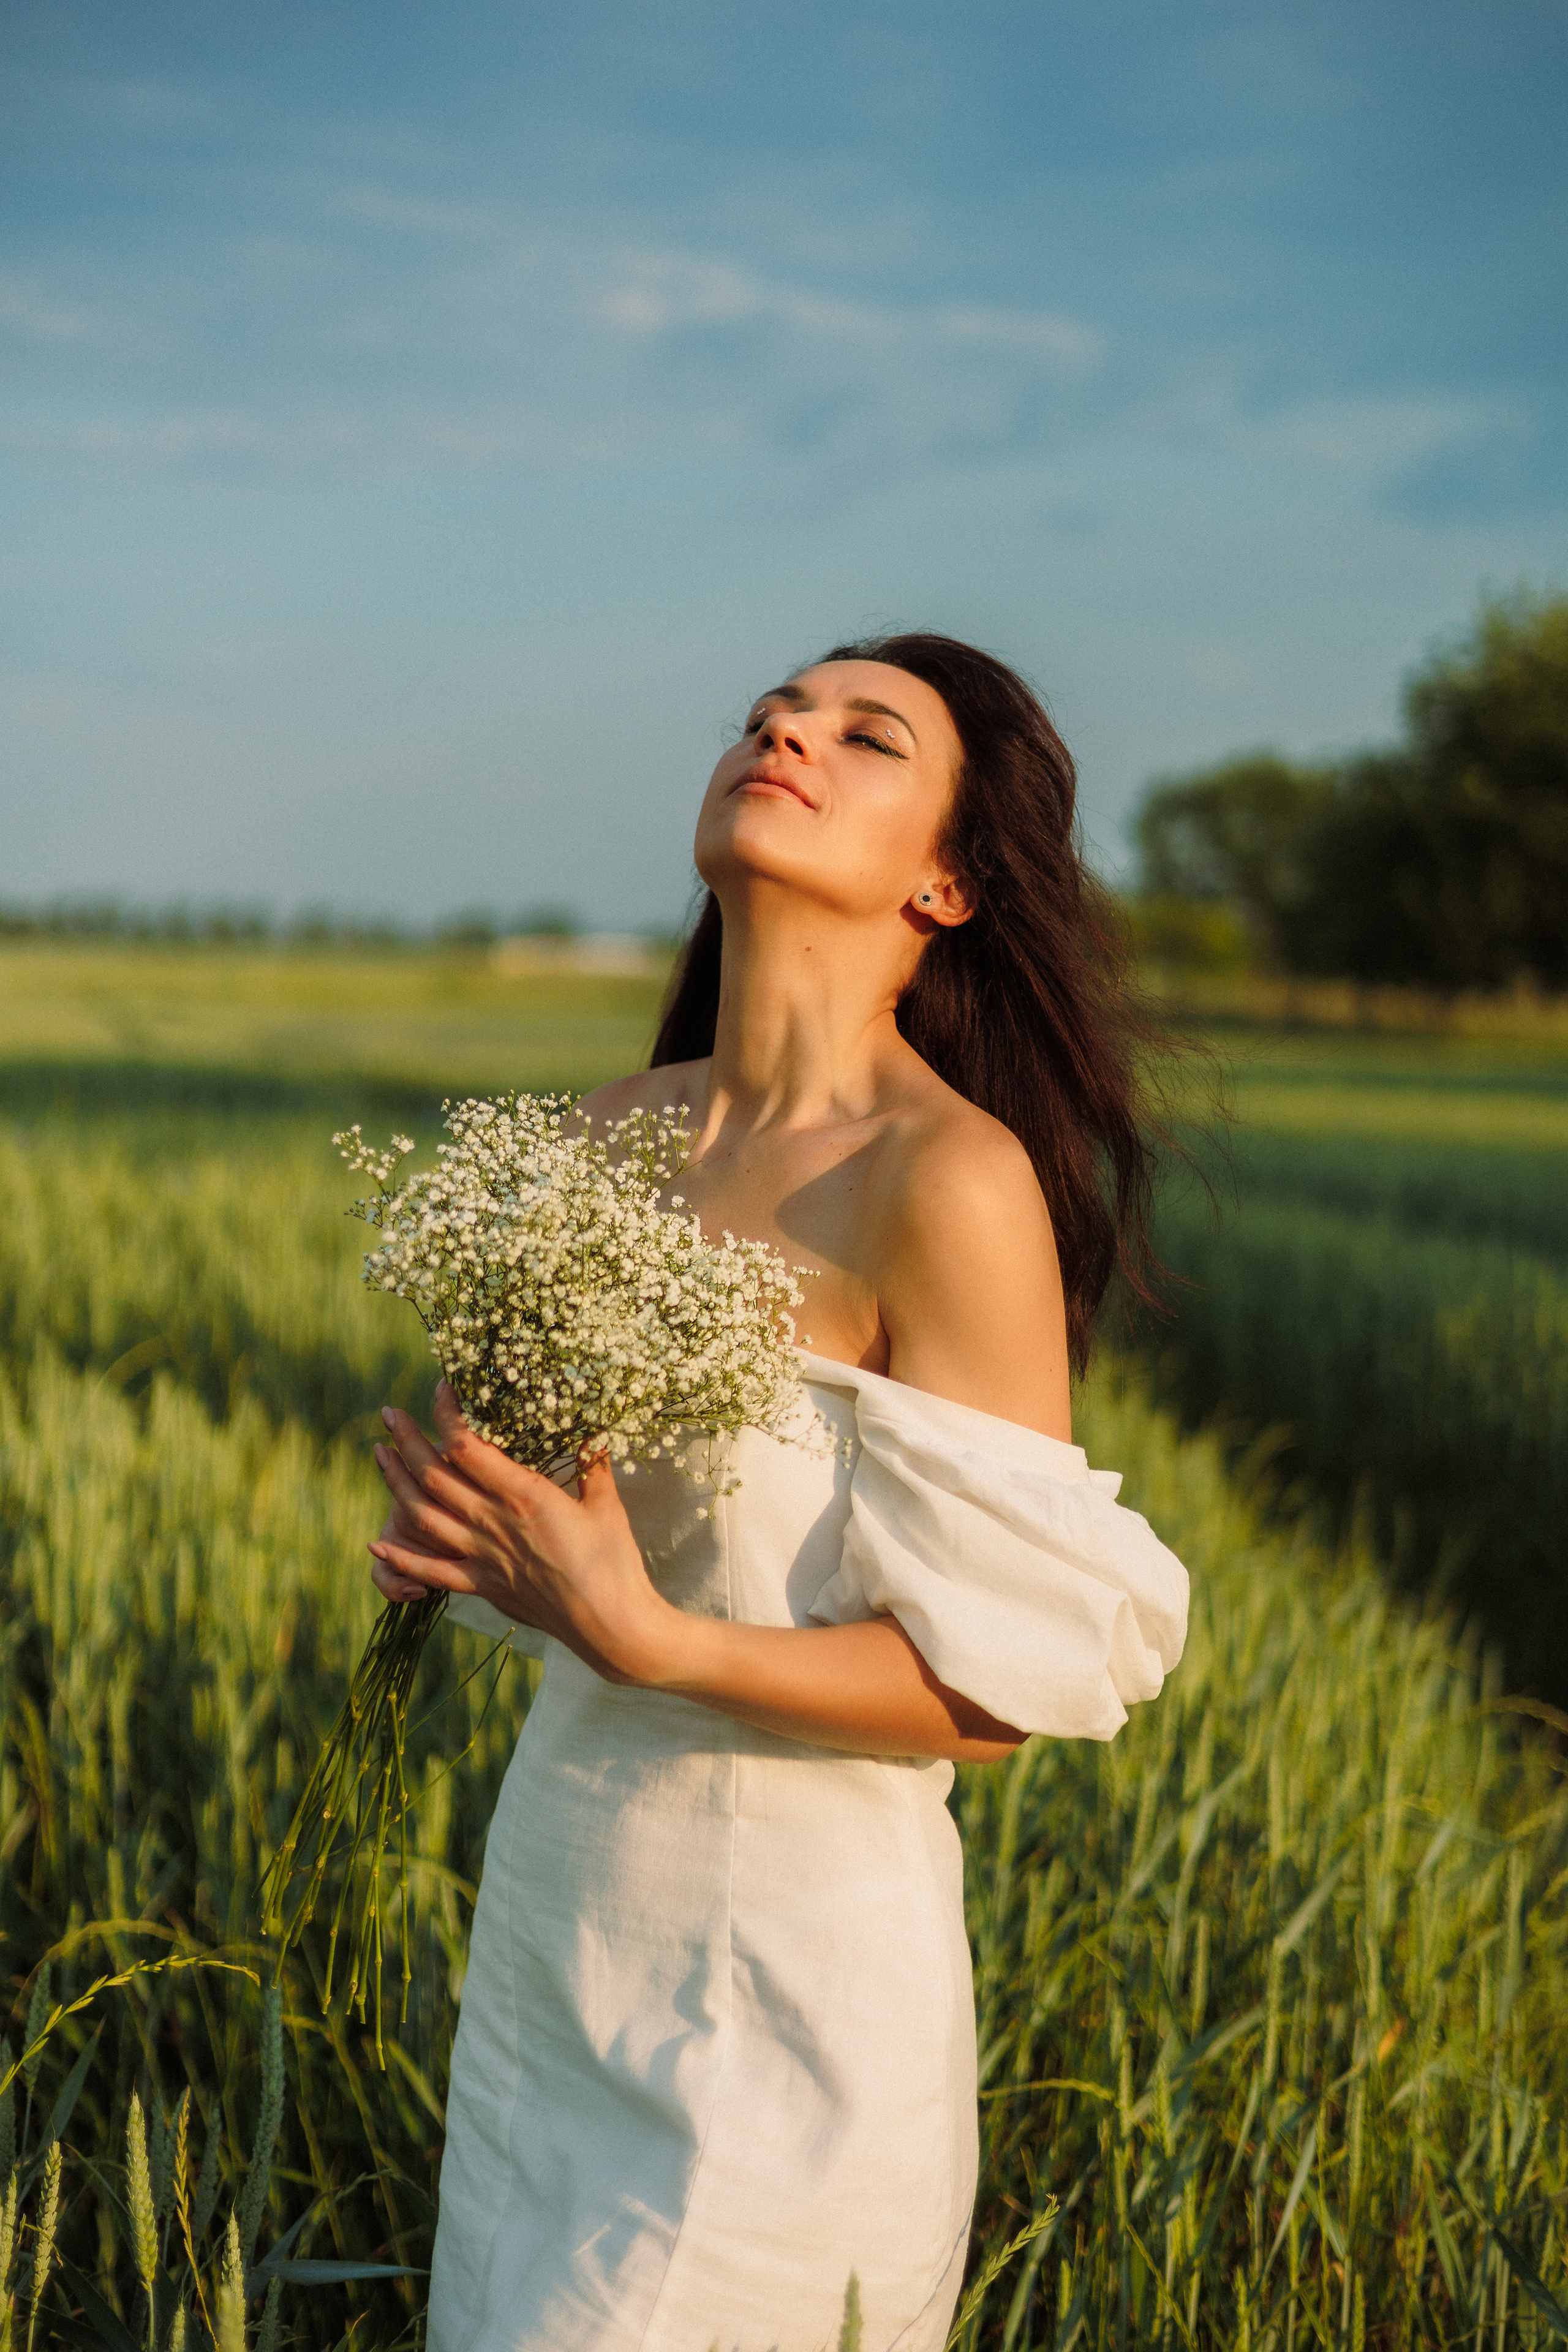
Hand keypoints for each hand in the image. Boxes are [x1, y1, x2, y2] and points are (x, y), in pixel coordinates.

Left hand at [368, 1382, 680, 1685]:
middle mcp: (494, 1523)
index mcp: (525, 1496)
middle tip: (389, 1414)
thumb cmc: (615, 1561)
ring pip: (423, 1516)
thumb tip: (591, 1429)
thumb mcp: (607, 1503)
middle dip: (407, 1440)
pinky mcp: (483, 1586)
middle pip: (434, 1476)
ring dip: (395, 1483)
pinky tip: (376, 1543)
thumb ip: (593, 1463)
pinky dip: (400, 1558)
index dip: (446, 1415)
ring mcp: (483, 1557)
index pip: (468, 1447)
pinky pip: (431, 1572)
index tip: (440, 1389)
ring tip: (380, 1455)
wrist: (610, 1624)